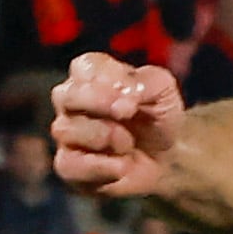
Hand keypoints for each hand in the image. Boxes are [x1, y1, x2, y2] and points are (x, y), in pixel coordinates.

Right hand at [49, 54, 183, 199]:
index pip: (84, 67)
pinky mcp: (68, 166)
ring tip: (128, 144)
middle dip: (99, 102)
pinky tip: (121, 166)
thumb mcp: (163, 90)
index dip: (108, 79)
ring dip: (104, 136)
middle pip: (65, 94)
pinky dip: (99, 167)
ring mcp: (67, 134)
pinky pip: (68, 164)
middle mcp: (72, 102)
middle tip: (128, 112)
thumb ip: (145, 81)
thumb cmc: (158, 118)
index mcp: (92, 76)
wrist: (167, 158)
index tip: (134, 96)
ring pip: (65, 129)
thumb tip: (124, 94)